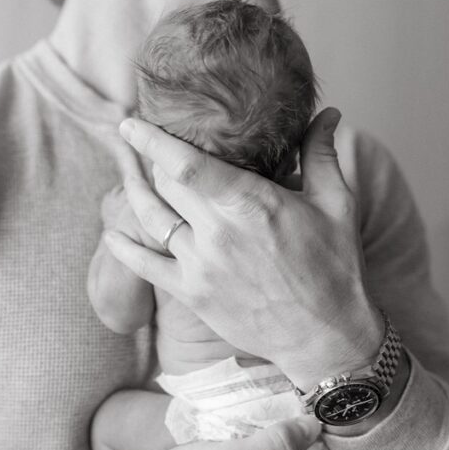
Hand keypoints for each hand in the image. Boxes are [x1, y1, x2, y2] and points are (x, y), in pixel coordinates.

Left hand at [106, 109, 383, 390]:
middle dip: (148, 161)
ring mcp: (200, 265)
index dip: (152, 141)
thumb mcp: (336, 205)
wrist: (326, 337)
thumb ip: (321, 154)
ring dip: (133, 193)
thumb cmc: (335, 268)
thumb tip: (328, 112)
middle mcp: (218, 232)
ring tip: (125, 174)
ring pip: (152, 219)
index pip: (187, 164)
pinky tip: (112, 233)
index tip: (130, 123)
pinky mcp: (192, 293)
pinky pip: (146, 266)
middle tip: (138, 144)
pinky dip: (124, 249)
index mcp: (251, 204)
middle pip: (165, 186)